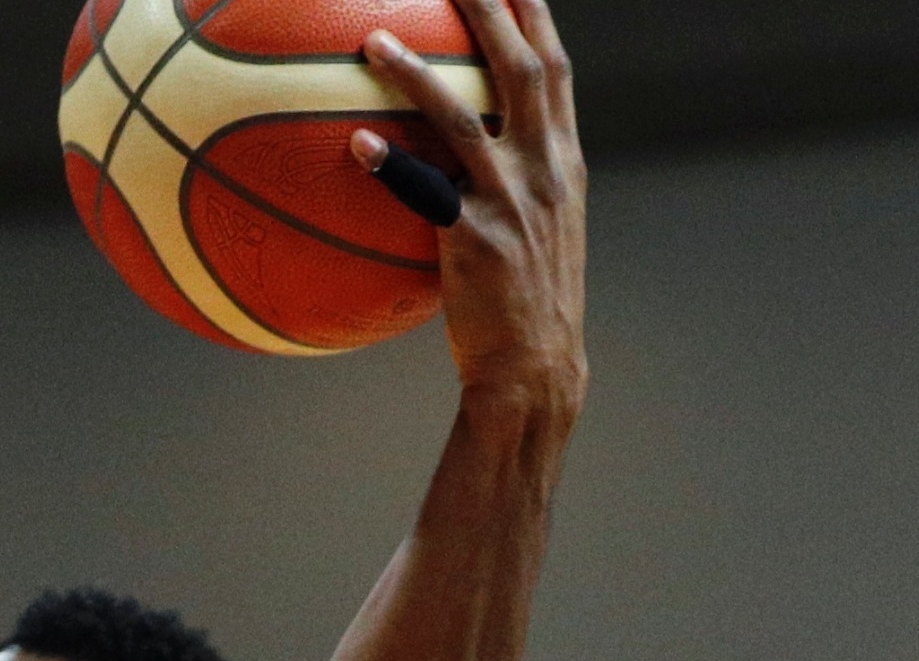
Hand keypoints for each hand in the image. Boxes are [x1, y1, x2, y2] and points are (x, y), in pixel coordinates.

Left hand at [357, 0, 586, 413]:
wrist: (536, 367)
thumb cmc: (522, 305)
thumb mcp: (534, 231)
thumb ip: (507, 183)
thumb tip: (456, 156)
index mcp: (562, 160)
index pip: (555, 68)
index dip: (535, 15)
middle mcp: (545, 167)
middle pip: (521, 67)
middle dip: (490, 10)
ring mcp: (512, 200)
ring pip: (462, 118)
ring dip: (417, 73)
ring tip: (374, 39)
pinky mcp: (476, 239)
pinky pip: (426, 193)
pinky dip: (392, 165)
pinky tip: (356, 144)